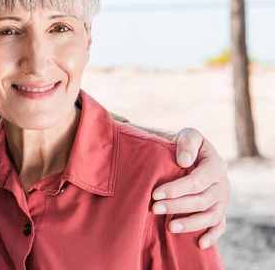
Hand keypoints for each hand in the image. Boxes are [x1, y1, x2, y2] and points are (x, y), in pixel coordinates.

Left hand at [151, 128, 228, 248]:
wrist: (192, 154)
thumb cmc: (187, 145)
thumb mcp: (188, 135)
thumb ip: (187, 143)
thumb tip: (184, 162)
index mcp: (216, 166)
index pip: (196, 181)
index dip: (176, 189)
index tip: (155, 194)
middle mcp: (223, 185)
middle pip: (201, 200)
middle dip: (177, 206)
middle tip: (155, 208)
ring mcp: (223, 200)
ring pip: (210, 216)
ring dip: (190, 224)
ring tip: (170, 227)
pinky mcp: (220, 210)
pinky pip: (220, 226)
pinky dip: (212, 236)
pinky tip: (200, 243)